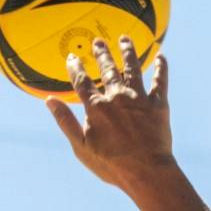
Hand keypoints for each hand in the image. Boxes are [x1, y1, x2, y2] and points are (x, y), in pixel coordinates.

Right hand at [48, 36, 173, 192]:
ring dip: (128, 52)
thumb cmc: (112, 164)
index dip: (76, 68)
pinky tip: (161, 57)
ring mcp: (139, 99)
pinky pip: (161, 82)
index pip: (82, 81)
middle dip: (102, 53)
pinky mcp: (159, 105)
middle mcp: (117, 97)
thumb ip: (66, 122)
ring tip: (125, 39)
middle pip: (108, 69)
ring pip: (133, 69)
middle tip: (98, 41)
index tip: (72, 58)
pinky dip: (161, 68)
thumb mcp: (81, 147)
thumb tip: (49, 101)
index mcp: (97, 108)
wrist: (147, 172)